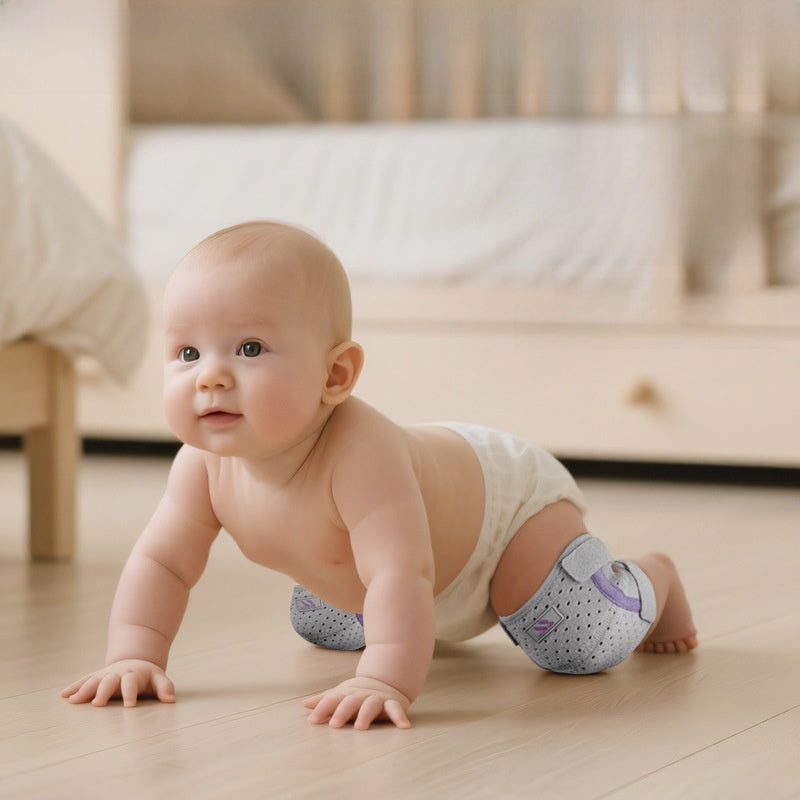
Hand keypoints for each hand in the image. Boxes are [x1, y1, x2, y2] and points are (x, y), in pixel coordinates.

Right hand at [61, 660, 175, 706]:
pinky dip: (74, 687)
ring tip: (74, 701)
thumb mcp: (159, 679)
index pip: (131, 683)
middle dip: (103, 691)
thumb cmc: (148, 676)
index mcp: (134, 674)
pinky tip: (64, 696)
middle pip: (109, 681)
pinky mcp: (96, 677)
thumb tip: (171, 700)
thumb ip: (165, 687)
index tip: (129, 706)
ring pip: (93, 680)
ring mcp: (105, 674)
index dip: (130, 693)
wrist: (136, 661)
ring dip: (84, 690)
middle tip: (97, 704)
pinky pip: (84, 681)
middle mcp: (117, 673)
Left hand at [303, 677, 410, 729]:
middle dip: (342, 712)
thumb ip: (325, 700)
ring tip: (360, 727)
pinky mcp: (393, 703)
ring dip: (365, 715)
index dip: (322, 708)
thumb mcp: (341, 693)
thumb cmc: (359, 693)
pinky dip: (400, 717)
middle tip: (334, 724)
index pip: (332, 699)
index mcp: (347, 694)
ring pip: (371, 705)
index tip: (313, 720)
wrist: (387, 678)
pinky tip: (404, 727)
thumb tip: (304, 705)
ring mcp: (377, 699)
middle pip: (350, 702)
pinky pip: (396, 709)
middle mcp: (361, 695)